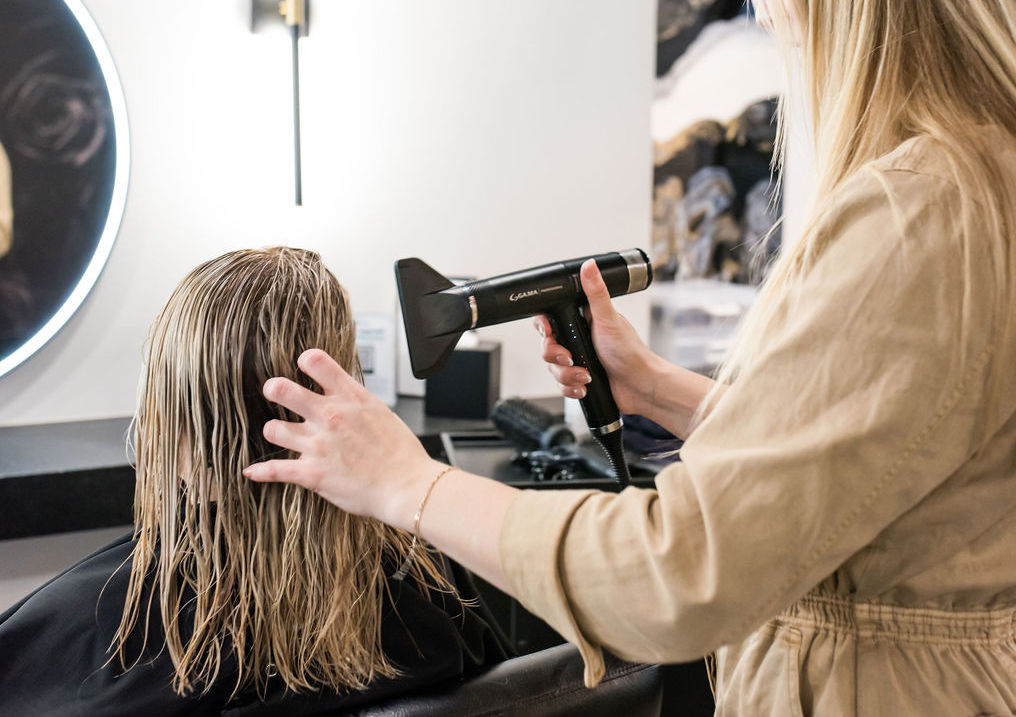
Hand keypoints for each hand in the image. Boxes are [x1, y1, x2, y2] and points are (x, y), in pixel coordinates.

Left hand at [242, 349, 442, 528]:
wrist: (406, 486)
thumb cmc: (401, 453)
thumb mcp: (381, 412)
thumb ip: (356, 402)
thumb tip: (343, 396)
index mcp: (351, 397)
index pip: (316, 361)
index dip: (305, 360)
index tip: (302, 366)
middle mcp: (331, 416)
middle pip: (282, 389)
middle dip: (274, 389)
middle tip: (275, 392)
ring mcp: (318, 444)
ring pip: (273, 429)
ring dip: (275, 432)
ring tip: (281, 434)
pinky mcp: (312, 473)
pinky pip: (275, 469)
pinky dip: (261, 471)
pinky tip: (252, 471)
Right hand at [536, 259, 658, 415]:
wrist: (641, 385)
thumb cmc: (630, 352)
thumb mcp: (608, 319)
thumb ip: (596, 293)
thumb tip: (589, 266)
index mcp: (582, 322)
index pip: (550, 320)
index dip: (544, 327)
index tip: (548, 332)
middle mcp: (578, 340)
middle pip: (547, 346)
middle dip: (556, 356)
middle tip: (571, 358)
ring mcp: (578, 360)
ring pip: (553, 368)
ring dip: (567, 375)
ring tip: (585, 375)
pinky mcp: (579, 379)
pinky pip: (561, 384)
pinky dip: (571, 387)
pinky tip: (584, 386)